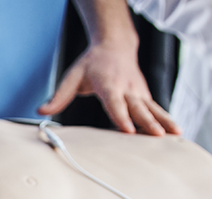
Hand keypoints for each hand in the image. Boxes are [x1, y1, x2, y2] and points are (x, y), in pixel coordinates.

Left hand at [38, 43, 181, 135]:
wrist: (114, 45)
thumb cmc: (90, 64)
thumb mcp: (71, 77)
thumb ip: (58, 97)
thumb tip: (41, 111)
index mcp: (108, 84)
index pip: (115, 103)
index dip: (121, 116)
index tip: (127, 130)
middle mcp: (126, 88)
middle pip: (137, 108)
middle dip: (147, 123)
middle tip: (158, 136)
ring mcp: (138, 91)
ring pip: (151, 108)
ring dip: (163, 121)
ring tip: (175, 135)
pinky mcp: (144, 95)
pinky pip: (155, 109)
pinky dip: (165, 119)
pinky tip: (174, 133)